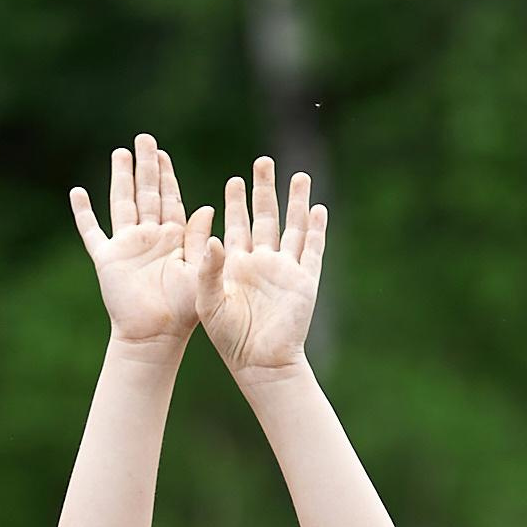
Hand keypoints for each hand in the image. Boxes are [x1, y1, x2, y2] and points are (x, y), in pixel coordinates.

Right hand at [67, 136, 208, 352]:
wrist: (155, 338)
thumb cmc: (182, 313)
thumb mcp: (198, 273)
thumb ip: (201, 241)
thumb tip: (208, 208)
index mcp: (173, 238)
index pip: (170, 198)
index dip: (166, 175)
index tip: (163, 153)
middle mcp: (149, 237)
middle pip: (146, 192)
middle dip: (146, 166)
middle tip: (145, 138)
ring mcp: (127, 246)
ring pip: (122, 203)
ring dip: (121, 178)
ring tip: (121, 152)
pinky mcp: (107, 259)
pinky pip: (92, 232)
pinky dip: (83, 214)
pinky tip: (77, 193)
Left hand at [191, 158, 327, 379]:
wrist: (260, 364)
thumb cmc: (228, 338)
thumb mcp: (208, 301)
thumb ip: (208, 270)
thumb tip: (213, 238)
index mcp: (236, 265)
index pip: (236, 225)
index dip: (235, 202)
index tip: (235, 180)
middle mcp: (262, 263)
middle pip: (265, 217)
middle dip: (264, 190)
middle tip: (263, 162)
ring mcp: (285, 271)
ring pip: (293, 228)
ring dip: (296, 202)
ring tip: (299, 175)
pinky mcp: (305, 282)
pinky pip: (312, 250)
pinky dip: (316, 230)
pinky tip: (318, 209)